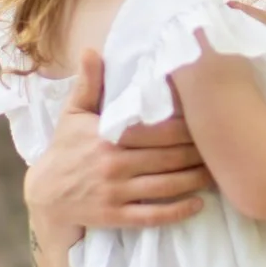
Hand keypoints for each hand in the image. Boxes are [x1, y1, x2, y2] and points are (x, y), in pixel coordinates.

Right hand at [24, 49, 213, 230]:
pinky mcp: (116, 216)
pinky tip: (198, 204)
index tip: (205, 122)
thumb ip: (88, 83)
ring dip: (195, 180)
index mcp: (107, 136)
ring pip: (166, 186)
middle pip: (168, 158)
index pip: (156, 130)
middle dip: (197, 153)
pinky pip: (153, 216)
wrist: (45, 194)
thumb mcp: (73, 113)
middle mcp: (114, 164)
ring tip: (216, 172)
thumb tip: (92, 50)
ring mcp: (116, 193)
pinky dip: (178, 211)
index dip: (185, 128)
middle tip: (220, 147)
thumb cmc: (65, 149)